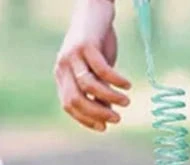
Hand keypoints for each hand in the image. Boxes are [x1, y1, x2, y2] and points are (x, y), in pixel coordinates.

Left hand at [54, 0, 130, 131]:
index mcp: (62, 76)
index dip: (86, 119)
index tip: (104, 127)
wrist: (95, 9)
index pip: (69, 106)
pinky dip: (116, 80)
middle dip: (97, 113)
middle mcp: (63, 67)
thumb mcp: (96, 72)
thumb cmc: (97, 43)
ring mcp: (72, 55)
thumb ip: (98, 92)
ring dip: (109, 98)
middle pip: (76, 99)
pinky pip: (102, 69)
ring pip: (89, 86)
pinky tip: (127, 85)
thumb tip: (108, 115)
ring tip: (126, 102)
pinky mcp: (86, 45)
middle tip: (117, 120)